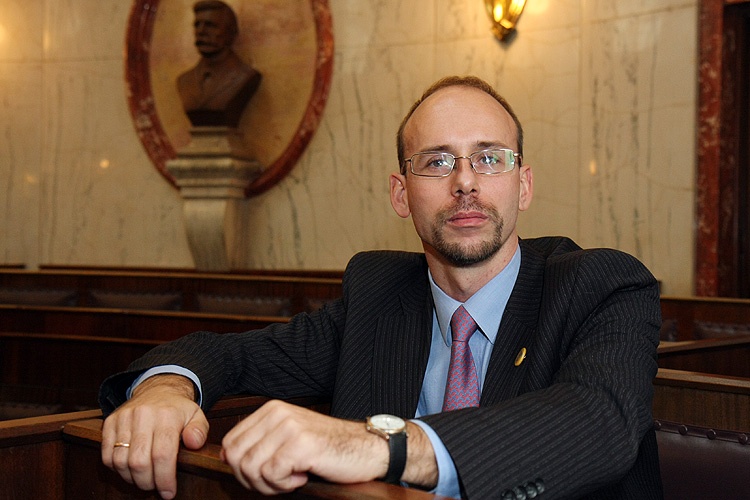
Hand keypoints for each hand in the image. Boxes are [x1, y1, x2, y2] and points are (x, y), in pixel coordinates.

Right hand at [101, 374, 208, 499]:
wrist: (157, 389)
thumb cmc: (177, 409)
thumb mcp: (196, 415)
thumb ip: (199, 431)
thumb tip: (194, 443)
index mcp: (167, 415)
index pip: (163, 454)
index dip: (164, 479)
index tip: (168, 492)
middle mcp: (143, 415)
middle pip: (139, 462)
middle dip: (147, 482)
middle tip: (155, 486)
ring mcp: (124, 418)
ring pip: (121, 461)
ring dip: (131, 478)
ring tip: (143, 479)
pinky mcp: (110, 422)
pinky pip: (107, 455)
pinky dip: (117, 469)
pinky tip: (129, 469)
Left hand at [221, 400, 389, 494]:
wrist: (367, 449)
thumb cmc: (329, 448)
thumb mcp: (288, 439)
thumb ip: (259, 443)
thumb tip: (226, 457)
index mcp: (271, 410)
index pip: (230, 443)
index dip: (240, 468)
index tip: (264, 475)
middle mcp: (278, 413)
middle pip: (236, 457)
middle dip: (251, 480)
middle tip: (277, 482)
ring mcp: (289, 427)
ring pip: (251, 468)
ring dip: (270, 485)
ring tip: (291, 479)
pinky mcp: (301, 444)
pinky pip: (271, 474)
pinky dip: (284, 485)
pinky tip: (302, 477)